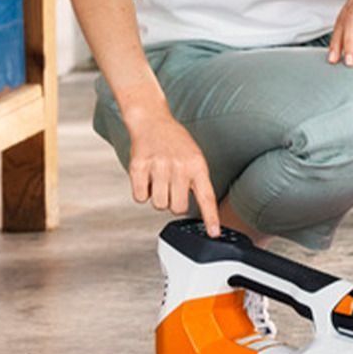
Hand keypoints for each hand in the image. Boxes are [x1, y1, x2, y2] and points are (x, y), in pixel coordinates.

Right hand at [127, 110, 220, 235]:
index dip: (211, 217)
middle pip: (178, 208)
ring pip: (159, 205)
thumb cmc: (175, 141)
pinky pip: (140, 198)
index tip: (214, 233)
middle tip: (173, 186)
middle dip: (175, 202)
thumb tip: (199, 208)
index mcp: (196, 165)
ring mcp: (158, 167)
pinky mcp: (138, 168)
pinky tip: (147, 177)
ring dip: (159, 197)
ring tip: (160, 179)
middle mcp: (178, 166)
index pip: (206, 196)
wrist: (152, 120)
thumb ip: (197, 180)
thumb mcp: (194, 157)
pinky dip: (143, 192)